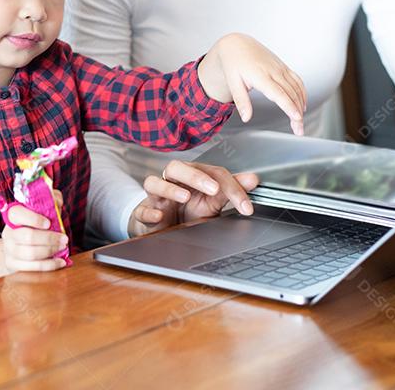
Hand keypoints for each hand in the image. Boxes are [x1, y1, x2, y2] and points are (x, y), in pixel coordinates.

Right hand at [0, 191, 67, 280]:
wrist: (18, 244)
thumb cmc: (34, 224)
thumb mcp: (41, 209)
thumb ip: (50, 200)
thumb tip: (56, 201)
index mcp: (12, 216)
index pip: (17, 214)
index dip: (33, 218)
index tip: (49, 223)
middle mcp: (8, 233)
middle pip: (28, 236)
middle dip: (50, 238)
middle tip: (64, 238)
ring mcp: (9, 250)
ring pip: (31, 253)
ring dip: (50, 251)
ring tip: (62, 247)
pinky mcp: (13, 265)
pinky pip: (32, 267)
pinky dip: (49, 265)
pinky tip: (60, 261)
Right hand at [128, 160, 259, 236]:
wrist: (165, 228)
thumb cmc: (188, 210)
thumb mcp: (213, 201)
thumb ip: (230, 190)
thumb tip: (254, 179)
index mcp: (192, 176)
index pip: (212, 173)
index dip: (231, 187)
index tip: (246, 206)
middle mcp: (173, 181)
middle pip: (176, 167)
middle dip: (195, 176)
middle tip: (213, 189)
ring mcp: (157, 197)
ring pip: (153, 183)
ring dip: (169, 188)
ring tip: (184, 197)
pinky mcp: (145, 213)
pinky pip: (141, 210)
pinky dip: (148, 213)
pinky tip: (159, 217)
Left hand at [198, 33, 306, 134]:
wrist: (237, 45)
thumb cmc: (233, 64)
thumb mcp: (232, 82)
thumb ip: (241, 101)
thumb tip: (246, 118)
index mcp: (260, 75)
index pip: (278, 93)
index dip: (289, 106)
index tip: (297, 117)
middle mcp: (273, 71)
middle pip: (290, 94)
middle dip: (297, 113)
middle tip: (299, 130)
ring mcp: (280, 68)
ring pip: (297, 88)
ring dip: (302, 105)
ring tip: (300, 122)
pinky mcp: (283, 66)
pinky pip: (297, 80)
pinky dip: (302, 93)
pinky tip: (302, 104)